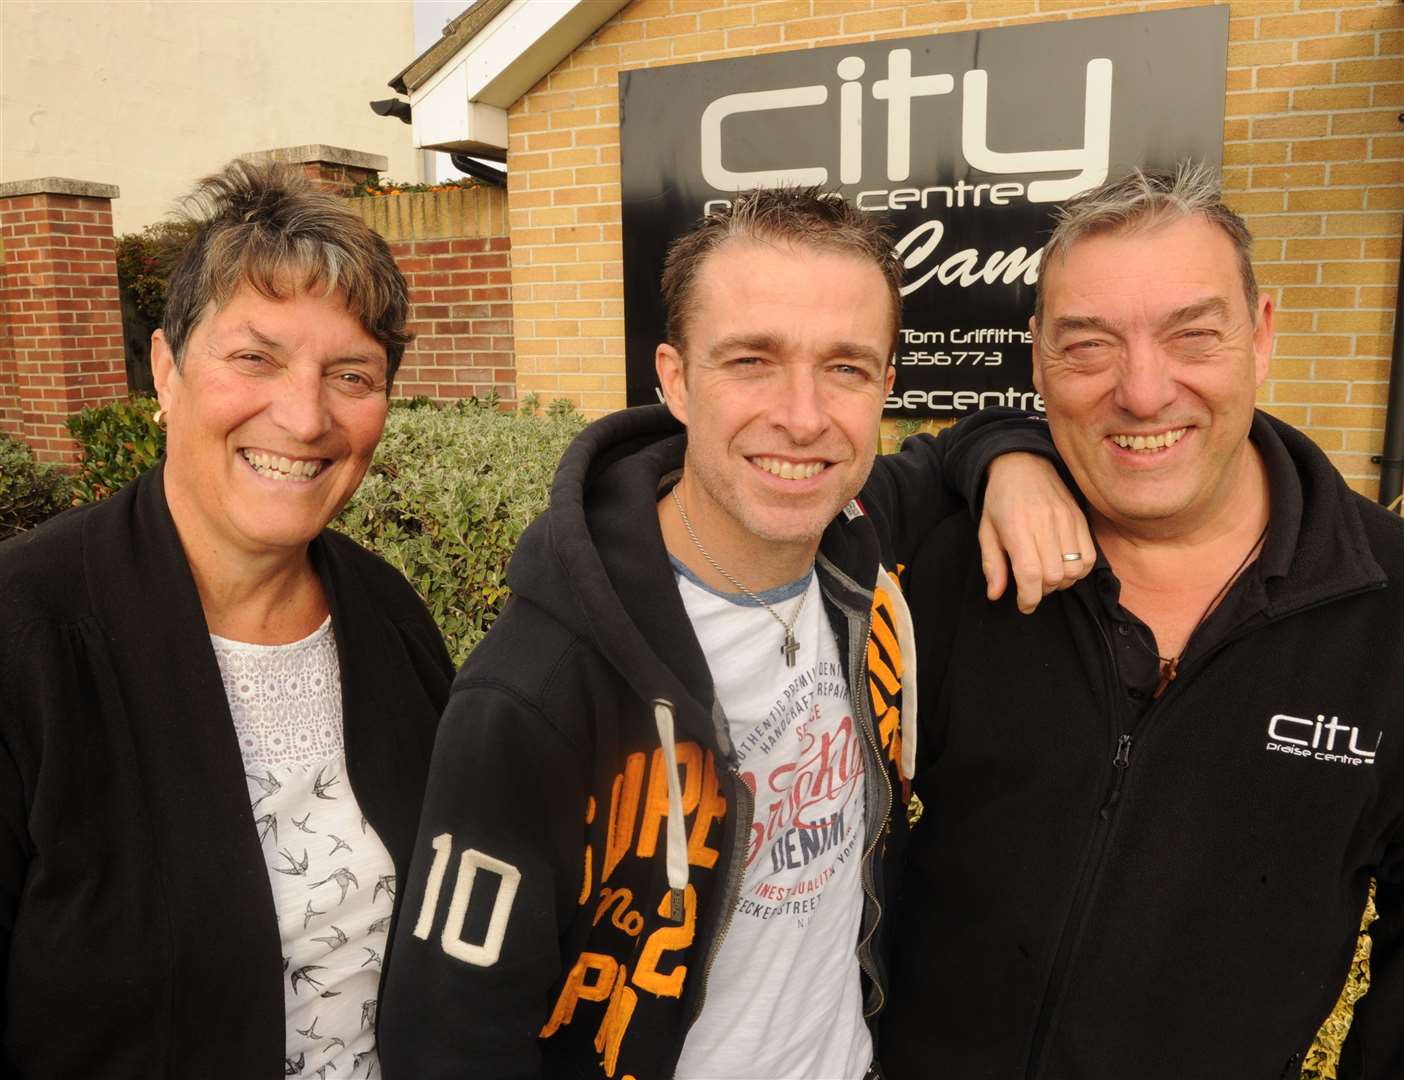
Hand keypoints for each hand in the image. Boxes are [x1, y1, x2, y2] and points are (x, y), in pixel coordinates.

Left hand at [978, 453, 1092, 613]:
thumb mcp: (986, 531)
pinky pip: (1089, 557)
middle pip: (1054, 576)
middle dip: (1043, 591)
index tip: (1024, 605)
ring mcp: (1066, 520)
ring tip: (1047, 576)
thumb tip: (996, 595)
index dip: (1029, 598)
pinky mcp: (1080, 518)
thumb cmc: (1000, 501)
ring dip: (1061, 582)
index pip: (1031, 573)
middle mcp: (1045, 523)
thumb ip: (992, 565)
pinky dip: (1079, 570)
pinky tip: (1063, 565)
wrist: (1022, 464)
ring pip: (1074, 570)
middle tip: (1032, 586)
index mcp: (1017, 527)